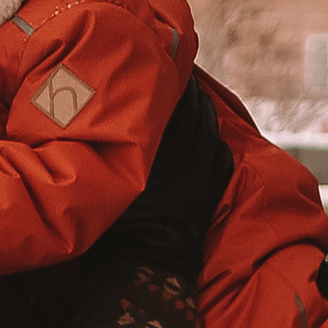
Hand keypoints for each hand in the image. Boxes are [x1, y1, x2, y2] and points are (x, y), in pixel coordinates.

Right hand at [94, 85, 230, 282]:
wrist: (151, 261)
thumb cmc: (119, 224)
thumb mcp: (108, 177)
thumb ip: (113, 145)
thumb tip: (109, 113)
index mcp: (157, 144)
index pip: (165, 101)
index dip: (165, 81)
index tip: (158, 66)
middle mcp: (184, 150)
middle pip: (191, 108)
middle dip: (185, 90)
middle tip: (177, 74)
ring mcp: (203, 167)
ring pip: (208, 126)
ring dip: (201, 109)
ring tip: (194, 97)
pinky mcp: (213, 183)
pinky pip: (220, 151)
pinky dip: (213, 139)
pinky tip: (207, 133)